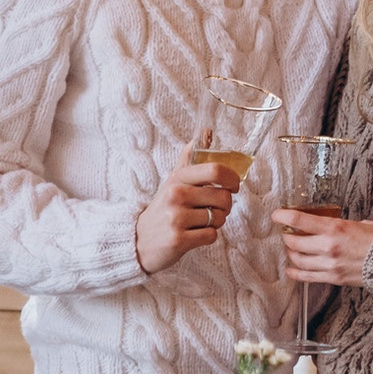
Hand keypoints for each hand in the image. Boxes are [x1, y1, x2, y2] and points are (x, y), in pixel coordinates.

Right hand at [135, 151, 241, 273]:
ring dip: (216, 222)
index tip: (233, 186)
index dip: (232, 178)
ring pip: (219, 218)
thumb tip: (206, 132)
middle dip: (225, 206)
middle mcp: (176, 195)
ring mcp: (176, 218)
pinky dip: (208, 236)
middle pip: (223, 197)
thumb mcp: (172, 182)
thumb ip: (188, 159)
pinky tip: (195, 234)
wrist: (139, 241)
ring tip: (200, 222)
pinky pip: (211, 235)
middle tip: (215, 209)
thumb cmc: (162, 209)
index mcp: (177, 179)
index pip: (214, 170)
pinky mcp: (179, 240)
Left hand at [275, 209, 372, 286]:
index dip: (283, 216)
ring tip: (292, 249)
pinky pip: (307, 277)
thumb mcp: (357, 223)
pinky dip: (296, 273)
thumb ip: (337, 225)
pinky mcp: (333, 278)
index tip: (276, 215)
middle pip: (294, 242)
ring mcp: (329, 264)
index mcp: (334, 227)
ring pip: (298, 260)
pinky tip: (290, 270)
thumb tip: (325, 224)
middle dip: (287, 237)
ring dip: (292, 254)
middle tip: (287, 233)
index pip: (299, 220)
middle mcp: (328, 246)